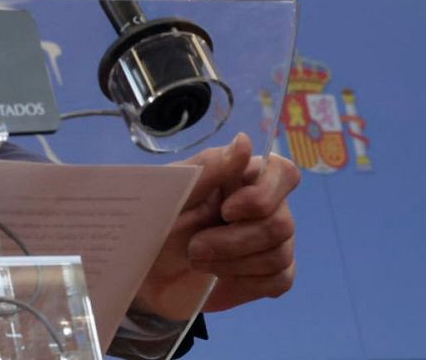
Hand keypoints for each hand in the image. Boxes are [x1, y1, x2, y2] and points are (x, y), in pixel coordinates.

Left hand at [134, 132, 299, 319]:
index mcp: (241, 177)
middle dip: (233, 242)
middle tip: (194, 248)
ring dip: (233, 264)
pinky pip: (280, 281)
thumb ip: (209, 169)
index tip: (226, 211)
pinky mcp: (269, 275)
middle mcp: (265, 206)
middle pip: (282, 224)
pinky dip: (245, 284)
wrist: (144, 268)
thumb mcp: (170, 192)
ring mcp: (271, 241)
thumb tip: (245, 141)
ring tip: (197, 261)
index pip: (284, 173)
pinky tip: (218, 282)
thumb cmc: (154, 221)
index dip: (264, 195)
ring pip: (280, 255)